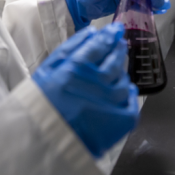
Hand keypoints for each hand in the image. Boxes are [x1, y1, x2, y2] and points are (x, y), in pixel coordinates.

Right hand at [31, 23, 139, 157]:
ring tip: (111, 76)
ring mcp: (114, 100)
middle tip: (119, 45)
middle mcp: (100, 81)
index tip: (115, 30)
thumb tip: (91, 32)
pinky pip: (132, 99)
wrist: (47, 143)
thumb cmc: (43, 106)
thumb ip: (70, 49)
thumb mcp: (47, 71)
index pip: (101, 44)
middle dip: (118, 49)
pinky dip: (128, 94)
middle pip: (116, 58)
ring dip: (120, 73)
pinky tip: (120, 94)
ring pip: (124, 78)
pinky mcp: (124, 118)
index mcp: (79, 67)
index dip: (110, 35)